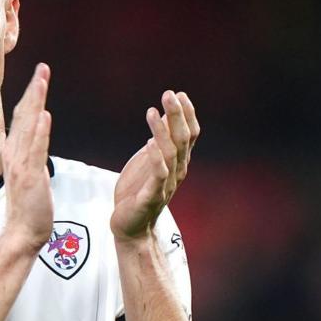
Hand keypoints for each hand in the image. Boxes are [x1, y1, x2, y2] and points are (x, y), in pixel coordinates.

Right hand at [1, 63, 53, 253]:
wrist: (23, 231)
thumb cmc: (29, 204)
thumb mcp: (29, 172)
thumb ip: (31, 152)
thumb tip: (37, 134)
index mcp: (14, 151)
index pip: (23, 117)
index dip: (31, 94)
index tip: (39, 75)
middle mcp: (14, 153)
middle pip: (24, 114)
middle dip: (34, 90)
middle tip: (43, 67)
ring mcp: (21, 164)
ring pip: (28, 126)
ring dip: (36, 102)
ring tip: (42, 81)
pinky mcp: (29, 176)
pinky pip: (35, 150)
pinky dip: (39, 132)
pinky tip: (44, 116)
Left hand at [111, 91, 199, 240]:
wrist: (131, 227)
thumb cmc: (138, 192)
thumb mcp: (148, 161)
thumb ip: (159, 141)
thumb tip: (165, 115)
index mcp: (178, 162)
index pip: (190, 135)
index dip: (187, 114)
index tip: (180, 94)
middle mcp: (177, 171)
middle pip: (182, 139)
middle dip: (177, 115)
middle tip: (170, 94)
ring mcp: (166, 184)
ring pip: (171, 154)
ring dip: (162, 131)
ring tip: (152, 111)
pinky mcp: (151, 197)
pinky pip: (158, 175)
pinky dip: (156, 158)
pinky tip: (149, 143)